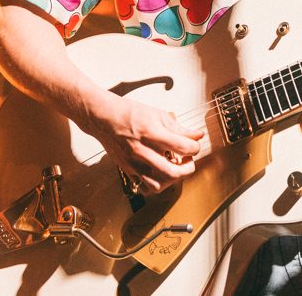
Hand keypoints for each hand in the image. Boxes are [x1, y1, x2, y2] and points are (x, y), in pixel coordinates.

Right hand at [87, 96, 204, 194]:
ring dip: (172, 179)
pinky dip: (156, 185)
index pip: (182, 147)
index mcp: (152, 134)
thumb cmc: (129, 114)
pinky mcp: (128, 170)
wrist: (105, 118)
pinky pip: (144, 187)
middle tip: (188, 159)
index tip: (194, 145)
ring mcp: (134, 164)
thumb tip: (197, 135)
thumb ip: (179, 128)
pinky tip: (160, 174)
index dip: (195, 148)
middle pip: (173, 172)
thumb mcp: (158, 115)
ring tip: (175, 167)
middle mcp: (142, 151)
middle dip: (188, 168)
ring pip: (158, 185)